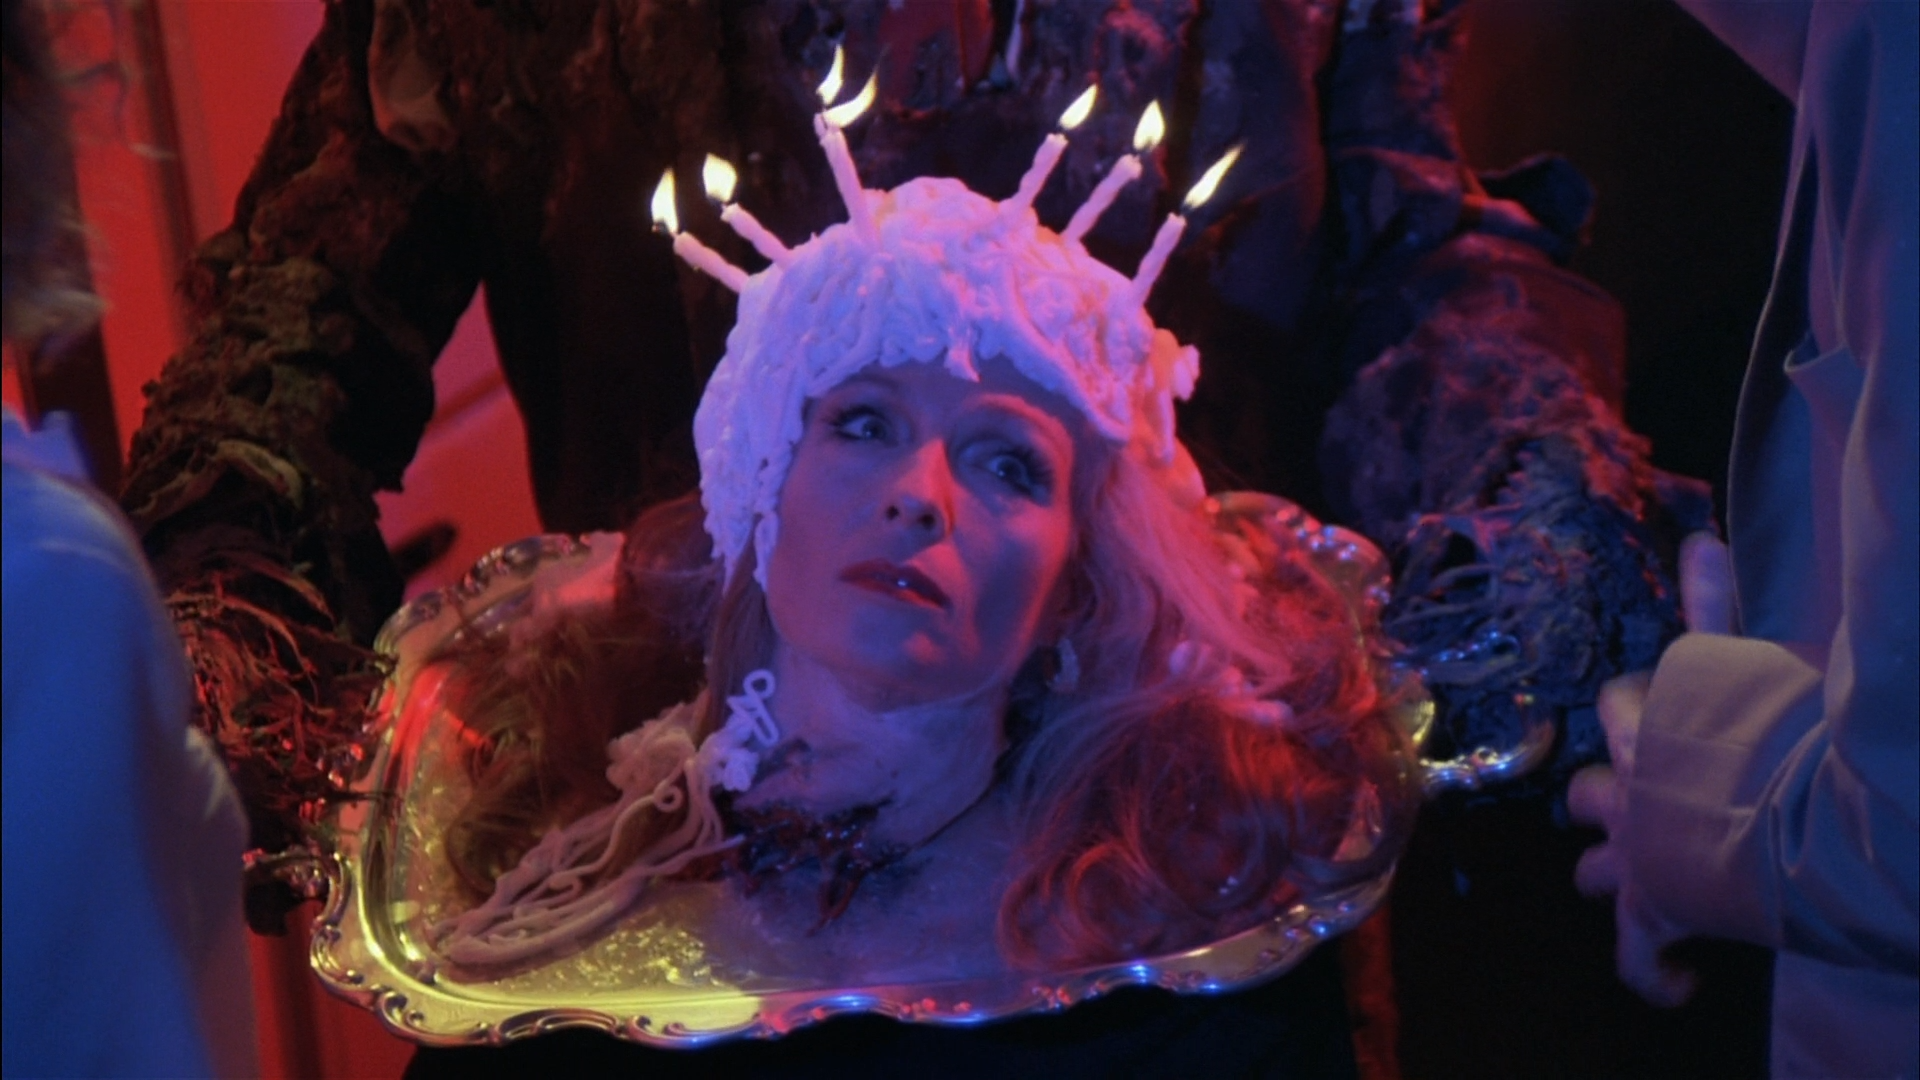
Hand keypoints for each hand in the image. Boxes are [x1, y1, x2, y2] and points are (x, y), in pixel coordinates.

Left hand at [1565, 532, 1728, 1005]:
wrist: (1787, 816)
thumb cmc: (1774, 736)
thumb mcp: (1746, 660)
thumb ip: (1715, 606)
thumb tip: (1700, 537)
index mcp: (1650, 731)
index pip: (1623, 704)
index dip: (1640, 708)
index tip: (1655, 712)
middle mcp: (1629, 792)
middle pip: (1589, 791)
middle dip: (1607, 798)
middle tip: (1628, 806)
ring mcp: (1634, 860)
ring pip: (1595, 869)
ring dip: (1612, 871)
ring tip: (1637, 881)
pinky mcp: (1654, 919)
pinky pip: (1641, 961)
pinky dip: (1658, 973)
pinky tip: (1679, 979)